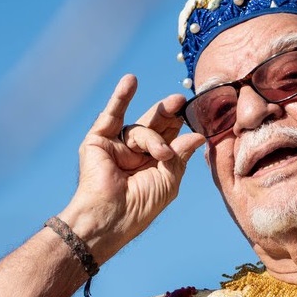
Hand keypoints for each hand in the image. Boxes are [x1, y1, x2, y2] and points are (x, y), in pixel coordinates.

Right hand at [58, 74, 205, 262]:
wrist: (113, 215)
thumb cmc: (142, 204)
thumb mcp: (169, 178)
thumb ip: (181, 154)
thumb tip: (197, 135)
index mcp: (153, 164)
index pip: (169, 138)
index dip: (180, 125)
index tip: (194, 112)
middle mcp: (135, 153)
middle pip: (154, 126)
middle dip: (168, 114)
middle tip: (180, 100)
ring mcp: (116, 146)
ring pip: (139, 129)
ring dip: (152, 139)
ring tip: (160, 154)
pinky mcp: (98, 140)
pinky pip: (111, 115)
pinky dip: (120, 97)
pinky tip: (130, 80)